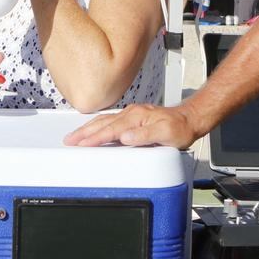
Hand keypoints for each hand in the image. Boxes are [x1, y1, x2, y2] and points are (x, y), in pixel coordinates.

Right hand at [65, 102, 200, 148]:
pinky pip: (110, 121)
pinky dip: (97, 125)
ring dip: (88, 128)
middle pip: (102, 123)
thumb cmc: (180, 128)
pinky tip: (94, 129)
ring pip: (104, 121)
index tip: (81, 144)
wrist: (189, 120)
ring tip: (75, 136)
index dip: (95, 138)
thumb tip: (126, 137)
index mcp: (136, 117)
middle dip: (83, 132)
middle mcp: (131, 114)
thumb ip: (145, 136)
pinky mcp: (133, 118)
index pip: (111, 130)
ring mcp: (131, 115)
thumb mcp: (166, 135)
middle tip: (69, 140)